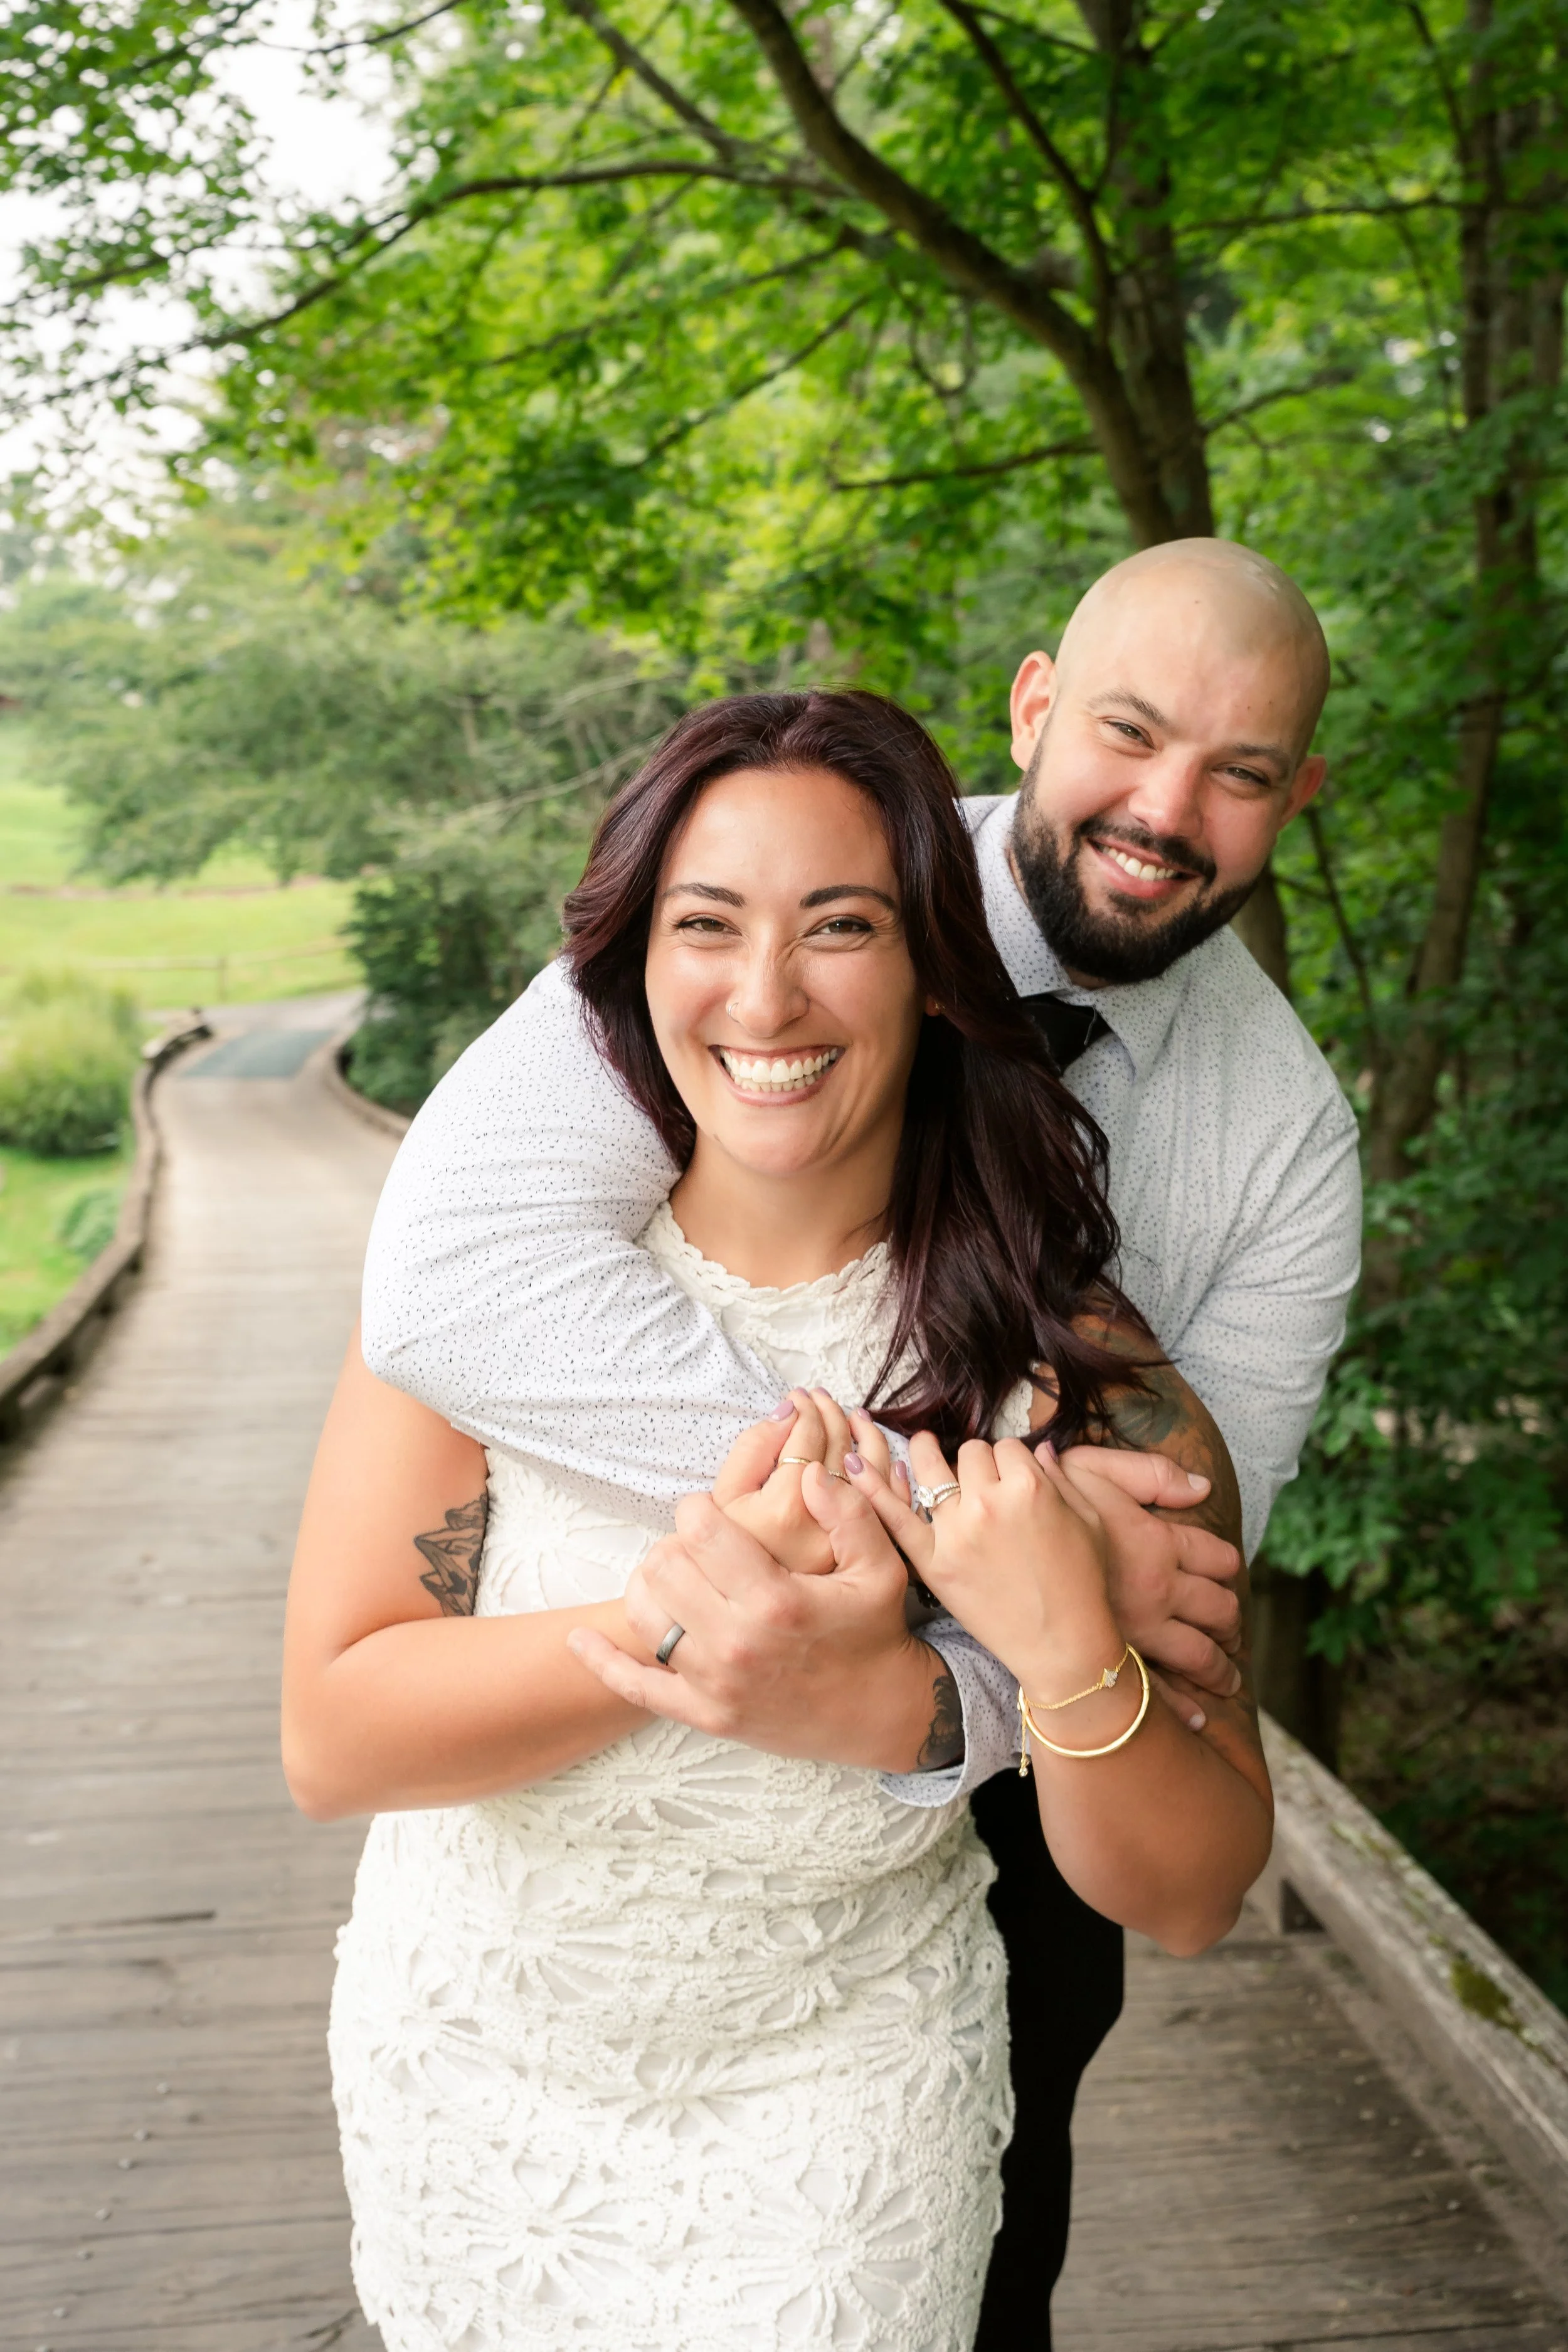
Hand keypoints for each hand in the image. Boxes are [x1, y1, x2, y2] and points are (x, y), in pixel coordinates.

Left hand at [566, 1464, 938, 1769]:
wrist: (881, 1715)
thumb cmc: (875, 1633)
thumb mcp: (879, 1567)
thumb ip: (848, 1513)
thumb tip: (810, 1473)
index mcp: (776, 1600)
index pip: (700, 1528)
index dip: (699, 1509)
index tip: (712, 1514)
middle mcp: (738, 1642)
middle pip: (664, 1565)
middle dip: (676, 1544)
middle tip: (700, 1548)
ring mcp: (716, 1684)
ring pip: (644, 1613)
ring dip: (651, 1587)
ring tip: (677, 1580)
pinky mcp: (704, 1714)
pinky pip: (635, 1686)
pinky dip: (602, 1660)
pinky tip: (581, 1637)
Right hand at [711, 1388, 879, 1576]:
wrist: (773, 1622)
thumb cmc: (732, 1557)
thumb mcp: (725, 1502)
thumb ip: (750, 1452)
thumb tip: (786, 1414)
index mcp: (783, 1511)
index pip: (805, 1440)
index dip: (802, 1410)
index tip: (797, 1398)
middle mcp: (826, 1527)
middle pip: (839, 1451)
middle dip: (832, 1415)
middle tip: (820, 1399)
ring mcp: (853, 1544)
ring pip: (873, 1471)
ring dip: (866, 1435)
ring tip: (852, 1417)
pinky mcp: (872, 1559)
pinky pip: (894, 1505)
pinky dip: (891, 1472)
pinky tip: (879, 1457)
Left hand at [848, 1431, 1123, 1707]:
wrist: (1062, 1644)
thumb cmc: (1083, 1584)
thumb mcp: (1089, 1522)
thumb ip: (1063, 1478)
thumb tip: (1039, 1446)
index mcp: (1031, 1487)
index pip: (1007, 1447)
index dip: (1009, 1460)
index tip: (1010, 1474)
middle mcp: (989, 1502)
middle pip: (970, 1454)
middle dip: (975, 1463)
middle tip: (979, 1481)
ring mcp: (956, 1532)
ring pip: (932, 1470)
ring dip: (924, 1454)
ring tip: (920, 1447)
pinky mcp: (933, 1563)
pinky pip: (896, 1518)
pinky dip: (871, 1490)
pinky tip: (851, 1466)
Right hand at [1055, 1446, 1242, 1717]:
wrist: (994, 1543)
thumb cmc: (1041, 1500)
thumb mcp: (1094, 1468)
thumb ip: (1150, 1473)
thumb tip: (1203, 1489)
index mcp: (1157, 1542)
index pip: (1218, 1557)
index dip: (1228, 1565)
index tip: (1228, 1572)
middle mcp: (1157, 1589)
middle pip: (1219, 1610)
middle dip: (1232, 1623)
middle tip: (1232, 1631)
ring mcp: (1137, 1627)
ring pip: (1200, 1655)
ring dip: (1221, 1668)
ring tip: (1227, 1676)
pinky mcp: (1110, 1655)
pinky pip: (1158, 1691)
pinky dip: (1183, 1707)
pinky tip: (1198, 1717)